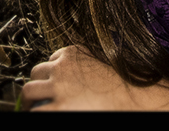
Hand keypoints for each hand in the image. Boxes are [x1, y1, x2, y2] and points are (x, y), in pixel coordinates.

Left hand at [21, 45, 168, 110]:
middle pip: (37, 72)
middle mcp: (62, 68)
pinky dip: (35, 113)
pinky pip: (36, 112)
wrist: (139, 99)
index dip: (54, 71)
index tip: (56, 80)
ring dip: (31, 99)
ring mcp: (58, 89)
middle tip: (38, 96)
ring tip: (33, 108)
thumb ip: (97, 58)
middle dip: (38, 83)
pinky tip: (41, 116)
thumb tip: (99, 60)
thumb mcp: (112, 59)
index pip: (54, 58)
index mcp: (75, 52)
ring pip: (30, 91)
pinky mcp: (57, 109)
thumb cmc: (130, 82)